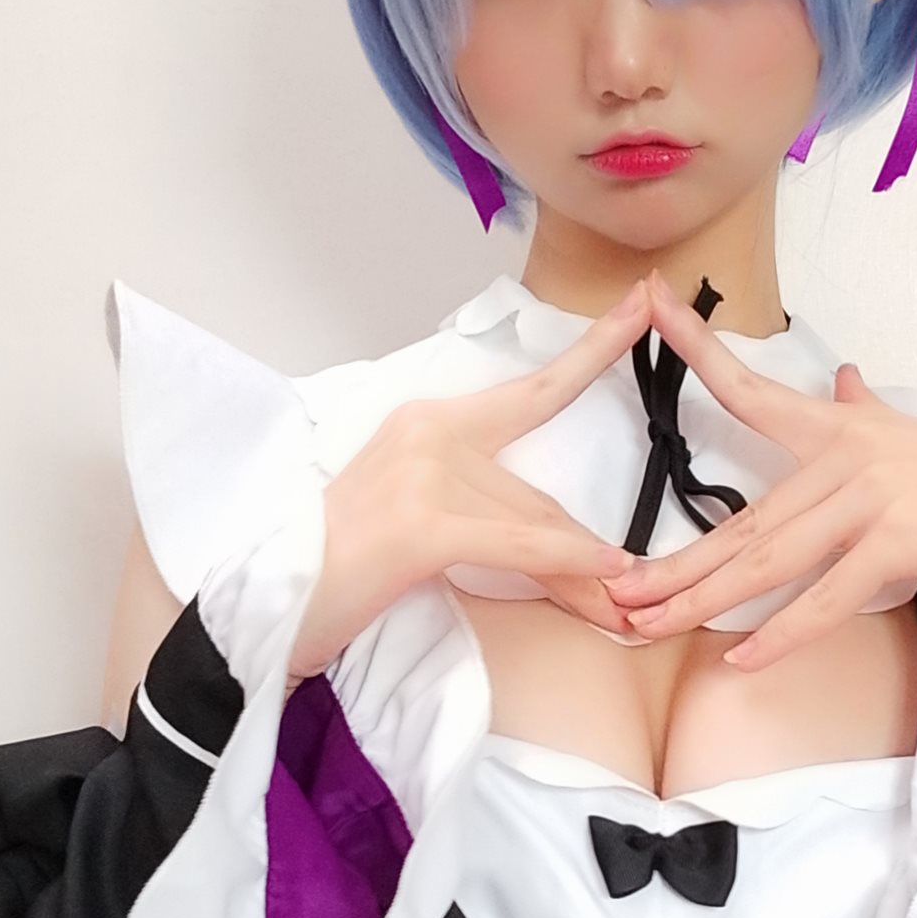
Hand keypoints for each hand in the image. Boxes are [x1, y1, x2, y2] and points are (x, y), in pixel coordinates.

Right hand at [288, 283, 652, 679]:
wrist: (273, 602)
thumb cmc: (344, 570)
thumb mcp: (425, 525)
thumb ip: (493, 518)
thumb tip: (582, 550)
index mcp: (430, 423)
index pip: (535, 389)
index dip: (596, 349)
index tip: (643, 302)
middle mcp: (428, 432)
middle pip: (537, 497)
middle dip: (582, 554)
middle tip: (627, 592)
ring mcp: (423, 472)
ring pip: (533, 526)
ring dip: (576, 579)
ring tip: (611, 615)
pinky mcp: (421, 521)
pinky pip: (516, 544)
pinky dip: (565, 561)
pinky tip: (607, 571)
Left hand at [600, 272, 916, 669]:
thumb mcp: (916, 435)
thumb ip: (869, 411)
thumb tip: (848, 377)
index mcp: (842, 429)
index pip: (753, 389)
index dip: (699, 349)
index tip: (650, 305)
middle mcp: (846, 457)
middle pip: (743, 520)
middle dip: (674, 564)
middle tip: (613, 593)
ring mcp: (872, 498)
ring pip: (768, 560)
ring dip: (704, 601)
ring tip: (649, 628)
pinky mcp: (899, 542)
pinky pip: (826, 598)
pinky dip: (782, 633)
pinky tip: (740, 659)